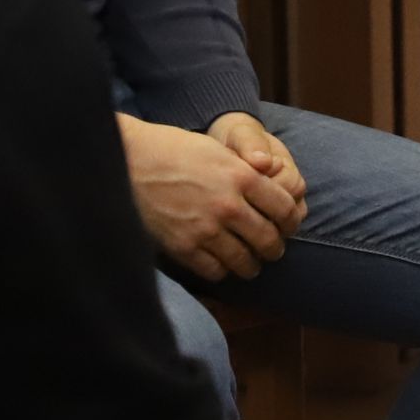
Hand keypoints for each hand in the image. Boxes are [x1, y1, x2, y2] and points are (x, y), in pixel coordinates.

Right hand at [117, 113, 304, 281]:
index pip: (284, 209)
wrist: (129, 160)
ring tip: (250, 263)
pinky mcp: (183, 248)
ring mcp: (206, 230)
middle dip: (275, 248)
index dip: (291, 221)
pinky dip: (223, 271)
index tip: (287, 225)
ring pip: (245, 262)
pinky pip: (215, 271)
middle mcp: (228, 206)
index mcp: (241, 176)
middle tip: (272, 249)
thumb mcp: (217, 149)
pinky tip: (220, 263)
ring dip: (252, 265)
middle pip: (269, 240)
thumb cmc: (173, 148)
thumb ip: (246, 170)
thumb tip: (273, 182)